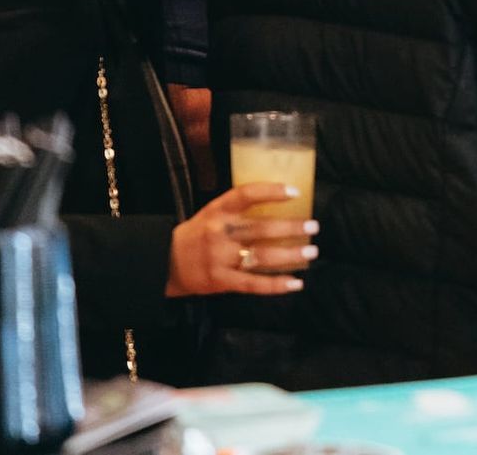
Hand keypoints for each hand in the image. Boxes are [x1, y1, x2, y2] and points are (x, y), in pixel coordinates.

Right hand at [166, 183, 318, 297]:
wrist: (163, 262)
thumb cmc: (196, 234)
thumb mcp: (211, 213)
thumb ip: (238, 209)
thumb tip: (278, 200)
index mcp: (217, 211)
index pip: (245, 195)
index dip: (271, 191)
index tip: (295, 191)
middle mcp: (220, 233)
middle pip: (260, 229)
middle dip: (291, 228)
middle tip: (314, 226)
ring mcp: (220, 259)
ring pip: (261, 256)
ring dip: (290, 255)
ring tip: (311, 252)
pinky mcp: (221, 281)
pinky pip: (253, 284)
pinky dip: (276, 285)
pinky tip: (296, 283)